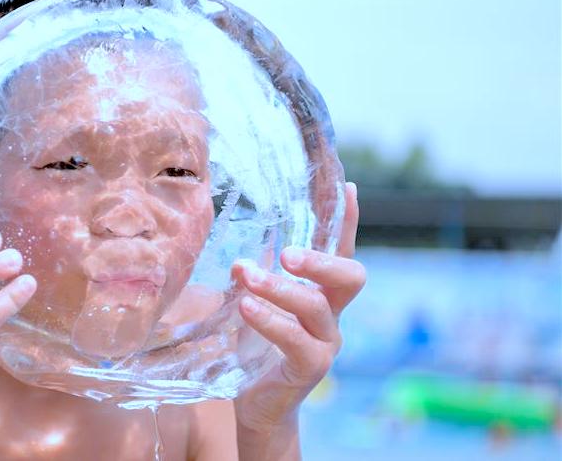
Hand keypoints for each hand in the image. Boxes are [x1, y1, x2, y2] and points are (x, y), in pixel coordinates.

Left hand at [232, 182, 365, 431]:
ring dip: (278, 287)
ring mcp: (326, 342)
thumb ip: (254, 277)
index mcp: (322, 293)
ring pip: (315, 305)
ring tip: (245, 274)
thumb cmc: (257, 346)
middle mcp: (333, 314)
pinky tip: (245, 306)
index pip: (341, 250)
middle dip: (321, 259)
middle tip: (286, 253)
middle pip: (350, 276)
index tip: (347, 186)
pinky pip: (295, 339)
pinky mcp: (311, 367)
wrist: (258, 404)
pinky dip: (269, 319)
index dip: (347, 220)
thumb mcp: (256, 303)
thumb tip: (239, 256)